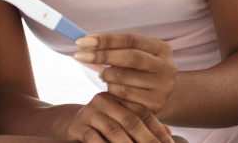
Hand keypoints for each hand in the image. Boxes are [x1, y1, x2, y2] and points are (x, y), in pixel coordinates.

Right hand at [60, 92, 174, 142]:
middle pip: (131, 121)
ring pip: (114, 132)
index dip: (158, 130)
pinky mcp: (79, 127)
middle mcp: (106, 101)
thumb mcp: (121, 120)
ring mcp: (91, 113)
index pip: (144, 113)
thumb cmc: (102, 124)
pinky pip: (95, 140)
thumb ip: (143, 125)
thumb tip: (169, 132)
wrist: (69, 123)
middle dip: (147, 140)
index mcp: (120, 98)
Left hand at [74, 34, 178, 120]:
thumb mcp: (130, 53)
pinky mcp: (155, 105)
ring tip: (104, 75)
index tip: (81, 41)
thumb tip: (83, 42)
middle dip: (101, 56)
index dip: (105, 39)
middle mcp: (166, 67)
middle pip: (130, 58)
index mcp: (161, 48)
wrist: (156, 95)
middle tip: (79, 56)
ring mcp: (163, 88)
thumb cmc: (137, 69)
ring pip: (124, 80)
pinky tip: (111, 88)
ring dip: (106, 76)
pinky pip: (123, 96)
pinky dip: (111, 91)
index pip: (131, 39)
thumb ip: (111, 46)